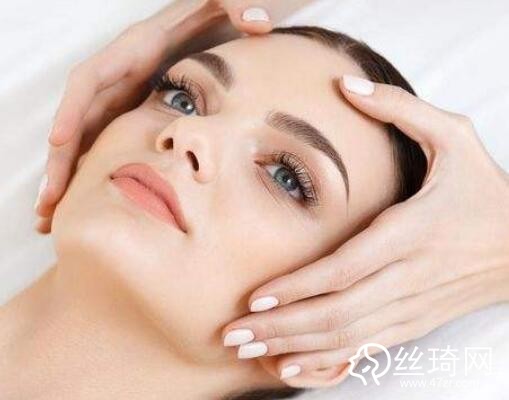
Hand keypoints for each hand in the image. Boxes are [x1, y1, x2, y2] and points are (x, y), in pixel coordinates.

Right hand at [34, 0, 311, 232]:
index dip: (72, 109)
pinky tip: (85, 199)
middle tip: (46, 206)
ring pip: (86, 136)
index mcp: (136, 50)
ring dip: (67, 175)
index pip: (91, 79)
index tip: (58, 143)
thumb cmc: (215, 6)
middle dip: (60, 161)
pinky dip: (90, 170)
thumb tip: (257, 23)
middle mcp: (122, 73)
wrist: (215, 13)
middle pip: (79, 119)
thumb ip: (237, 4)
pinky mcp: (135, 106)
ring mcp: (126, 92)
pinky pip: (105, 140)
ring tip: (48, 218)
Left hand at [221, 74, 508, 386]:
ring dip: (294, 348)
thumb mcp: (455, 138)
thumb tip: (348, 83)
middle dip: (282, 325)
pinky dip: (326, 362)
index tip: (257, 294)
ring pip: (346, 338)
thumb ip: (400, 109)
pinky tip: (292, 367)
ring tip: (249, 350)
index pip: (347, 268)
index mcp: (413, 232)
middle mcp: (409, 276)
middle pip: (337, 312)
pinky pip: (365, 350)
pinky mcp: (413, 323)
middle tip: (235, 333)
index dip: (301, 286)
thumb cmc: (484, 191)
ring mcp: (412, 306)